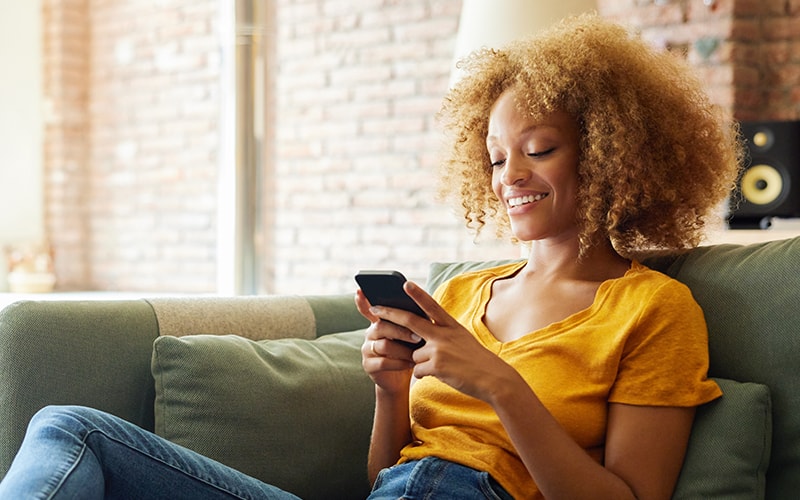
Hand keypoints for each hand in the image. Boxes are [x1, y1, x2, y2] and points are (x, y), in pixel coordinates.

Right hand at [355, 289, 422, 395]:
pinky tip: (411, 364)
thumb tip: (421, 308)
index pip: (368, 309)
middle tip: (418, 337)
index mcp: (378, 322)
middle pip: (381, 326)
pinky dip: (400, 363)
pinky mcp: (368, 365)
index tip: (360, 290)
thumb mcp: (409, 335)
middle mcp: (369, 334)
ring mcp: (366, 349)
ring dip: (403, 350)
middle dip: (401, 331)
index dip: (363, 301)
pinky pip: (383, 362)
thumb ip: (410, 322)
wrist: (401, 378)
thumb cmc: (408, 352)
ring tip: (417, 354)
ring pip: (384, 345)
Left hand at [367, 281, 517, 403]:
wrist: (494, 380)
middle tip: (375, 309)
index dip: (417, 294)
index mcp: (451, 325)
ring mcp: (439, 349)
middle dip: (390, 314)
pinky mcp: (437, 366)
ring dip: (421, 362)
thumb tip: (419, 339)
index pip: (431, 306)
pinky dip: (424, 375)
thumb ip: (442, 334)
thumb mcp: (462, 339)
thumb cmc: (476, 361)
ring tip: (441, 367)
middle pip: (410, 321)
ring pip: (413, 354)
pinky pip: (418, 370)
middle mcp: (444, 334)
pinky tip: (440, 375)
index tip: (405, 283)